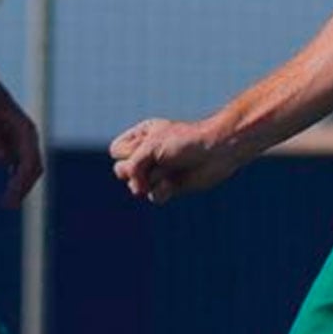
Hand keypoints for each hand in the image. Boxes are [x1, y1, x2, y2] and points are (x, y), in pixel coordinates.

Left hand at [0, 80, 43, 207]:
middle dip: (23, 188)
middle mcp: (30, 140)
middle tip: (9, 205)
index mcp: (26, 131)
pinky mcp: (16, 148)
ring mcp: (24, 145)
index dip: (22, 179)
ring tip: (7, 205)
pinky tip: (8, 195)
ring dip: (20, 188)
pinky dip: (15, 182)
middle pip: (33, 169)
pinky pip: (19, 169)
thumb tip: (1, 161)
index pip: (30, 161)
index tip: (12, 193)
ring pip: (28, 171)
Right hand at [109, 117, 249, 204]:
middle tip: (155, 163)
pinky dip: (162, 192)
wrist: (217, 152)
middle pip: (122, 170)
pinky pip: (153, 197)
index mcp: (142, 137)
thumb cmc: (185, 142)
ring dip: (153, 179)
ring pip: (137, 186)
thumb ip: (133, 165)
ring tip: (170, 170)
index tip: (143, 148)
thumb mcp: (152, 146)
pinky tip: (173, 185)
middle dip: (137, 170)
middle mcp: (147, 154)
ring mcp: (158, 171)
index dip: (126, 154)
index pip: (116, 151)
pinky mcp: (170, 186)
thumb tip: (135, 190)